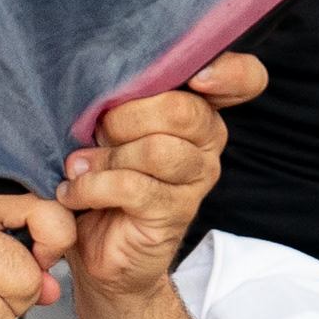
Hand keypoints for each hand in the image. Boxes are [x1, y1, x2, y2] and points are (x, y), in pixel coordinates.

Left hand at [56, 50, 257, 299]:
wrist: (96, 247)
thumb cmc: (100, 172)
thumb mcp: (105, 125)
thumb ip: (118, 96)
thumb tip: (97, 74)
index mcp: (197, 108)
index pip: (245, 78)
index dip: (229, 72)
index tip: (196, 78)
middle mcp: (207, 141)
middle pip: (182, 110)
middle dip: (125, 117)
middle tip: (94, 134)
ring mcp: (196, 178)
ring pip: (158, 151)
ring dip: (106, 157)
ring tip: (78, 166)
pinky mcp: (175, 213)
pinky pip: (135, 187)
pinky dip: (93, 186)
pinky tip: (73, 192)